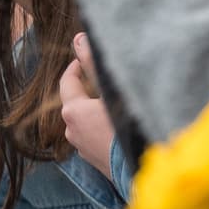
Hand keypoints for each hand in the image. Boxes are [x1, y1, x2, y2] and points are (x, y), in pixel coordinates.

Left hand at [59, 33, 115, 177]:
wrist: (141, 171)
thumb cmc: (128, 126)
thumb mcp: (112, 89)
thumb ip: (94, 62)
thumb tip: (78, 37)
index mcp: (73, 111)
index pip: (67, 81)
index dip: (75, 66)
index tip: (84, 57)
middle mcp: (72, 130)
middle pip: (75, 101)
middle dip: (86, 87)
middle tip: (102, 76)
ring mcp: (82, 148)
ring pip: (84, 119)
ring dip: (95, 108)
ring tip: (114, 99)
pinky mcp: (95, 160)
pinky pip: (94, 134)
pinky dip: (101, 124)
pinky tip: (119, 122)